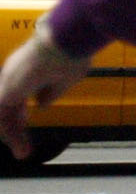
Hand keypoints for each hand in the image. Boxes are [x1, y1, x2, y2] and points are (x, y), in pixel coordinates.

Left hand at [0, 26, 93, 159]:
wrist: (63, 40)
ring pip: (5, 114)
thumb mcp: (66, 78)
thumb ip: (52, 91)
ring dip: (13, 135)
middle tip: (23, 143)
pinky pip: (3, 119)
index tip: (26, 121)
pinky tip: (19, 145)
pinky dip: (11, 134)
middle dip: (16, 124)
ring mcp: (8, 83)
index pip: (19, 94)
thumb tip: (41, 103)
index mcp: (29, 69)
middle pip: (10, 106)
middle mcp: (14, 75)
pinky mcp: (7, 93)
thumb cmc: (72, 53)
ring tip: (23, 152)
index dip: (21, 110)